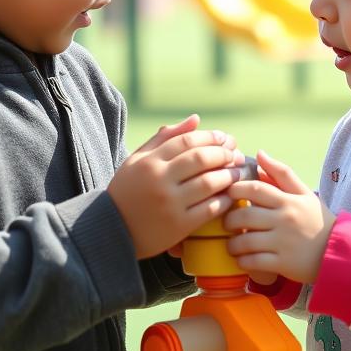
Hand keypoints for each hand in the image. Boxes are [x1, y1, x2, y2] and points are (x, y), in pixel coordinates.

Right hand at [108, 114, 245, 258]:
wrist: (112, 230)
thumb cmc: (127, 190)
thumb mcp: (138, 159)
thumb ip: (165, 137)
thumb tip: (196, 119)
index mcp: (149, 162)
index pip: (187, 141)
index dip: (210, 137)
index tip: (224, 138)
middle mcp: (159, 180)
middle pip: (201, 159)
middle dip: (223, 154)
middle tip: (234, 155)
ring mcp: (169, 203)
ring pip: (209, 183)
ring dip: (229, 176)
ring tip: (238, 172)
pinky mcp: (178, 226)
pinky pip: (209, 209)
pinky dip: (224, 200)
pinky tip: (230, 195)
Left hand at [223, 150, 335, 283]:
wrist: (340, 252)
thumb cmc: (317, 220)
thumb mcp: (304, 193)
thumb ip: (281, 173)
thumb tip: (259, 153)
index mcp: (288, 201)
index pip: (254, 189)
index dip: (235, 190)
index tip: (228, 195)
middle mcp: (284, 220)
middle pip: (245, 215)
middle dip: (229, 220)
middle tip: (227, 223)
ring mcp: (283, 243)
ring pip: (246, 241)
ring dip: (232, 244)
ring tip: (232, 244)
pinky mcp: (283, 264)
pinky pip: (254, 262)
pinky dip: (243, 262)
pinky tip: (241, 259)